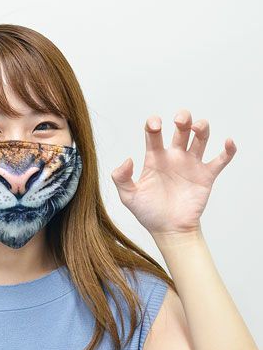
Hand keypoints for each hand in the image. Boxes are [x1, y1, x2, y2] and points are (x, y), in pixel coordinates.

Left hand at [111, 109, 236, 235]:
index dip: (153, 123)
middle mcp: (174, 157)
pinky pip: (221, 159)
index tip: (155, 125)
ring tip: (197, 128)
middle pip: (181, 129)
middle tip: (179, 120)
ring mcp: (191, 165)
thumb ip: (121, 178)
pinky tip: (228, 142)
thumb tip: (128, 160)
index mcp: (155, 158)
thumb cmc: (149, 213)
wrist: (168, 231)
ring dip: (202, 127)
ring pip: (201, 137)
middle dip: (183, 118)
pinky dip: (228, 150)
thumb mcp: (128, 197)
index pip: (154, 133)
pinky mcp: (206, 176)